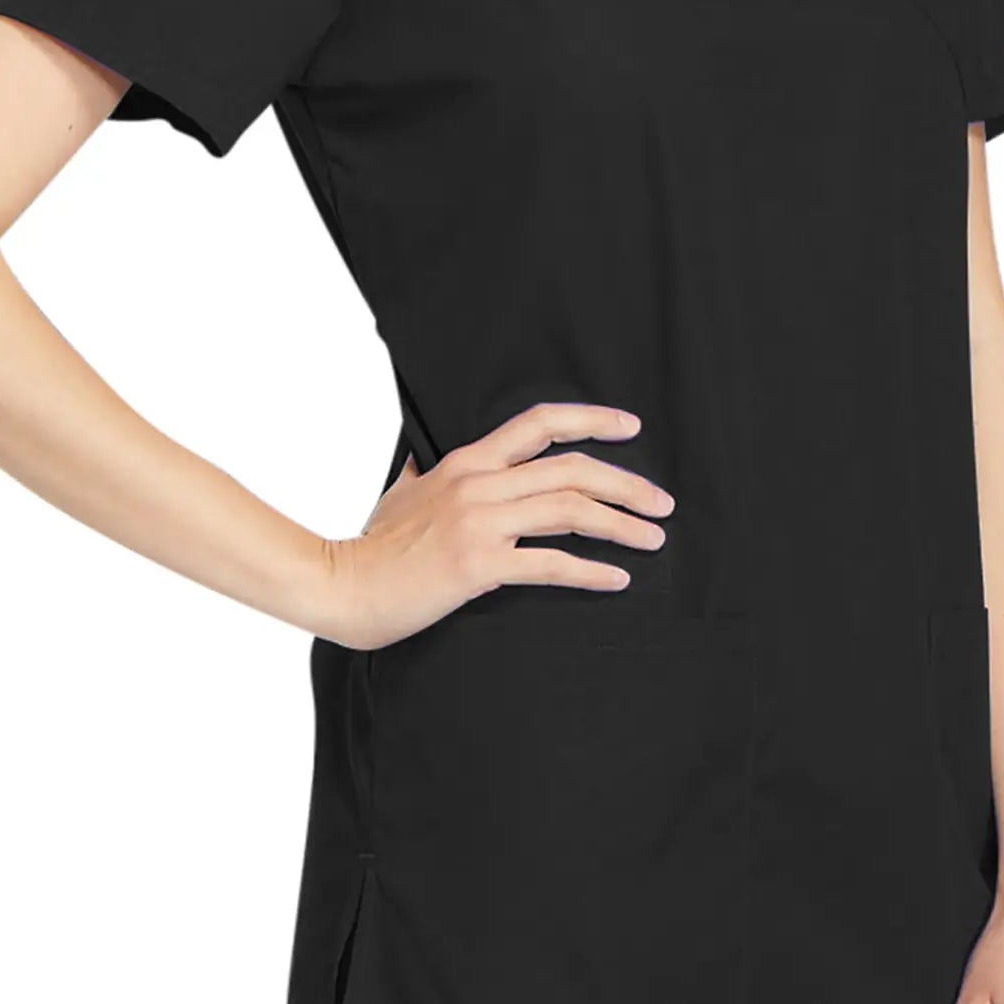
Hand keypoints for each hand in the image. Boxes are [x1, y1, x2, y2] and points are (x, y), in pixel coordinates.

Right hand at [312, 402, 672, 650]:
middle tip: (662, 504)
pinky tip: (618, 579)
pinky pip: (550, 564)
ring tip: (653, 540)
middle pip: (573, 470)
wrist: (340, 583)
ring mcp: (479, 523)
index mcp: (466, 461)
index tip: (632, 427)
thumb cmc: (372, 545)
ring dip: (622, 525)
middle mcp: (479, 484)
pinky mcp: (477, 565)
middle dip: (628, 485)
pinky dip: (591, 571)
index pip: (538, 423)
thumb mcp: (401, 492)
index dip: (591, 419)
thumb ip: (424, 473)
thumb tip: (427, 460)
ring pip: (570, 510)